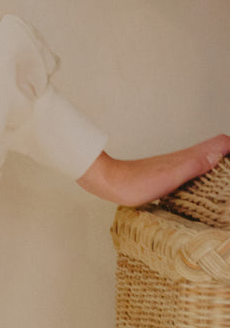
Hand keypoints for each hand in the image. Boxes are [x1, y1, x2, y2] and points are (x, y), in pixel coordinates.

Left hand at [76, 136, 229, 205]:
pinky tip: (203, 182)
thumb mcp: (170, 177)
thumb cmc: (136, 183)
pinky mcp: (168, 173)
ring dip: (220, 160)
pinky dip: (205, 170)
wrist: (109, 183)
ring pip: (206, 158)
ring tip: (225, 173)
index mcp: (188, 158)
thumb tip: (218, 155)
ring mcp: (176, 165)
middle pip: (216, 149)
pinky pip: (194, 168)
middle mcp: (185, 158)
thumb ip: (194, 166)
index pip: (221, 143)